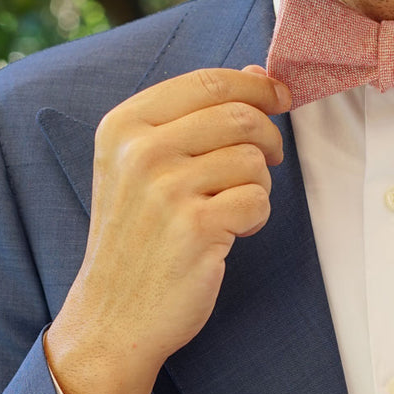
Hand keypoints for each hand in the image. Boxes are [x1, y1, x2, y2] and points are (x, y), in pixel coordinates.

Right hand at [45, 65, 289, 393]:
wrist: (114, 317)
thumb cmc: (136, 243)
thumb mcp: (139, 169)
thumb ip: (191, 120)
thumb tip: (256, 76)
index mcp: (124, 125)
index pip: (207, 82)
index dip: (255, 85)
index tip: (279, 96)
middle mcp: (142, 151)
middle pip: (239, 117)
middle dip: (267, 138)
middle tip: (269, 159)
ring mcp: (168, 189)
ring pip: (253, 161)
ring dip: (258, 186)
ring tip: (232, 209)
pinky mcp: (196, 228)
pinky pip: (256, 201)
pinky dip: (255, 218)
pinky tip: (230, 233)